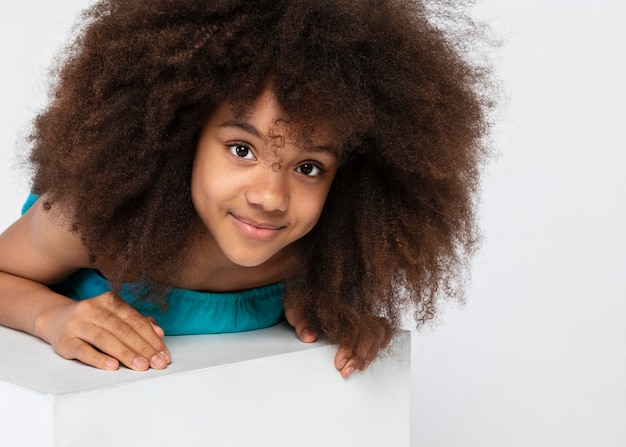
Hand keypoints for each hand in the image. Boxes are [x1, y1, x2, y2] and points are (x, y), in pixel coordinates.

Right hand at [35, 292, 170, 370]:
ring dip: (126, 353)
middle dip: (143, 348)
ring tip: (141, 367)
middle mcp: (93, 309)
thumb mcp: (115, 317)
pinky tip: (113, 366)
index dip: (152, 338)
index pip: (136, 321)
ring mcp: (77, 324)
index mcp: (110, 301)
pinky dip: (99, 358)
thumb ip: (138, 323)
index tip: (164, 355)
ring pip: (105, 338)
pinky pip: (83, 350)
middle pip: (123, 330)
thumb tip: (160, 332)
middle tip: (157, 363)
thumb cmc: (94, 320)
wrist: (55, 319)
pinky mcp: (64, 340)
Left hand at [285, 306, 391, 378]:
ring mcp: (361, 311)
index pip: (351, 327)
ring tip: (360, 366)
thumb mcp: (295, 308)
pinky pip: (383, 326)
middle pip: (368, 331)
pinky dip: (382, 340)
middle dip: (359, 355)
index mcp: (337, 304)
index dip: (348, 348)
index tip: (339, 364)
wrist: (307, 289)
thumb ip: (301, 321)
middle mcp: (353, 307)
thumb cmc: (302, 299)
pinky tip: (372, 353)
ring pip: (378, 330)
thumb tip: (309, 337)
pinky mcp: (366, 316)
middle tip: (347, 371)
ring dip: (371, 352)